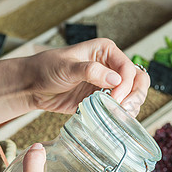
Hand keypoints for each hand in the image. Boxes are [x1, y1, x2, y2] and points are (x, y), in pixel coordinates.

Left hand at [25, 38, 149, 116]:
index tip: (114, 98)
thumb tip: (116, 80)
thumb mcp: (67, 67)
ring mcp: (108, 85)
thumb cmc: (46, 68)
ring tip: (119, 115)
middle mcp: (111, 67)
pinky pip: (119, 108)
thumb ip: (91, 71)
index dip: (126, 85)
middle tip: (124, 109)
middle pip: (138, 81)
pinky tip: (114, 119)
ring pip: (133, 96)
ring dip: (131, 107)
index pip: (129, 69)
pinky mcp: (102, 100)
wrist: (33, 85)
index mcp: (106, 52)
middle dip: (135, 96)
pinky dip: (121, 115)